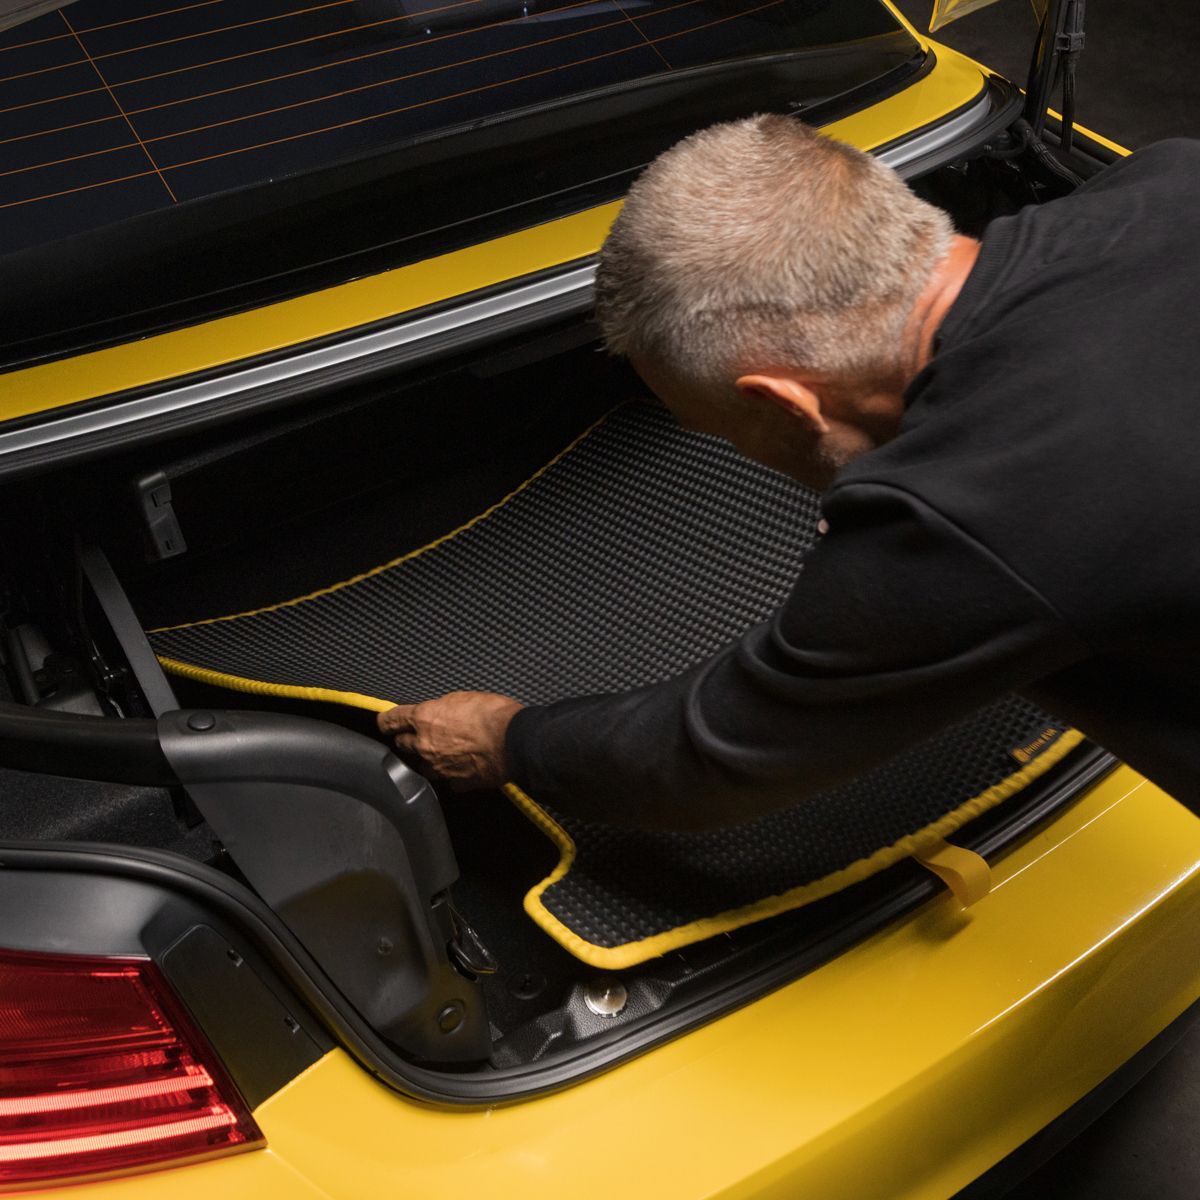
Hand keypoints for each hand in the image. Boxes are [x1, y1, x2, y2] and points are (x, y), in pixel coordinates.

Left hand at [377, 691, 524, 790]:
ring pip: (423, 767)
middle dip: (408, 739)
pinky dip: (453, 775)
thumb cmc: (493, 713)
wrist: (515, 741)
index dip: (386, 721)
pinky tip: (463, 768)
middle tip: (419, 734)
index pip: (391, 720)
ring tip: (443, 754)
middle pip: (403, 745)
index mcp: (424, 719)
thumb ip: (444, 707)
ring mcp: (440, 768)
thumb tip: (440, 712)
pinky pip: (449, 781)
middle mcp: (425, 745)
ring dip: (429, 760)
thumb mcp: (464, 697)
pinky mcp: (457, 782)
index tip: (384, 723)